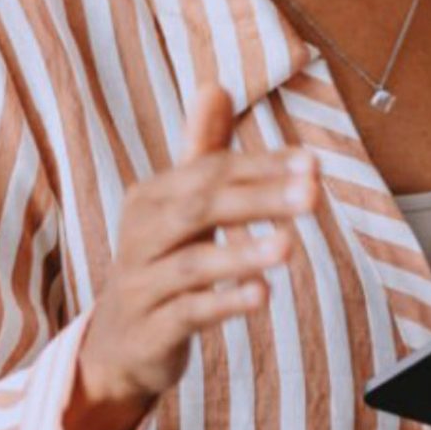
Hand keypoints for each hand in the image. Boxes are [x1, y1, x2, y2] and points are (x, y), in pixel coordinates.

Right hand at [65, 87, 317, 429]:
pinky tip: (262, 295)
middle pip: (199, 208)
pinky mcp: (149, 331)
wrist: (116, 345)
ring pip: (191, 264)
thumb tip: (215, 84)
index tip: (313, 164)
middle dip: (258, 199)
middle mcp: (139, 236)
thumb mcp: (178, 208)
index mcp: (151, 200)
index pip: (209, 172)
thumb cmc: (160, 263)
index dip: (262, 166)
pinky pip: (186, 313)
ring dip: (241, 254)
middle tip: (312, 194)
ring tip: (289, 246)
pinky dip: (223, 303)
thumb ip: (201, 152)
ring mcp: (140, 285)